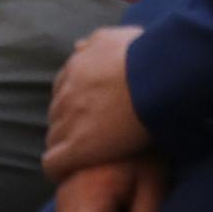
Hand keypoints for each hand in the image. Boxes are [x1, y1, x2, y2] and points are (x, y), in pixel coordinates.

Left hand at [41, 26, 149, 176]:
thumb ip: (96, 43)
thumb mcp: (119, 37)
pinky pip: (54, 164)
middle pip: (58, 115)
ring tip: (87, 158)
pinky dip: (60, 169)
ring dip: (68, 147)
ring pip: (55, 139)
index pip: (64, 91)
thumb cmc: (150, 55)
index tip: (93, 114)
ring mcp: (69, 120)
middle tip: (96, 136)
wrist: (158, 75)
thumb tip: (79, 46)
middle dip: (72, 125)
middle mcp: (67, 92)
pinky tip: (71, 175)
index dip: (78, 105)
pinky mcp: (77, 147)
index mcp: (76, 68)